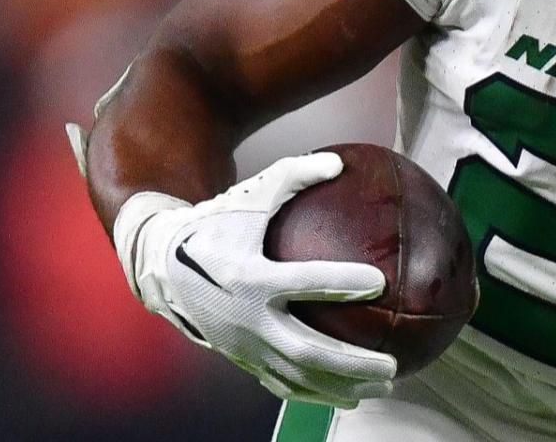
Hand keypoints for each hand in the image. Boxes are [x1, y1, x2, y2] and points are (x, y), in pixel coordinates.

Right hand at [114, 153, 397, 406]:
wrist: (163, 265)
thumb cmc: (217, 222)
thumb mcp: (251, 195)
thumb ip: (294, 175)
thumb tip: (342, 160)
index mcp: (249, 275)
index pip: (302, 281)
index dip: (339, 281)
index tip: (379, 281)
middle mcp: (245, 316)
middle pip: (306, 348)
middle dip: (350, 361)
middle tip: (392, 363)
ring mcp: (242, 343)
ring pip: (297, 375)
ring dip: (341, 385)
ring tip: (383, 386)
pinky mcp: (240, 357)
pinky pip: (282, 383)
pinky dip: (315, 392)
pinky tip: (349, 394)